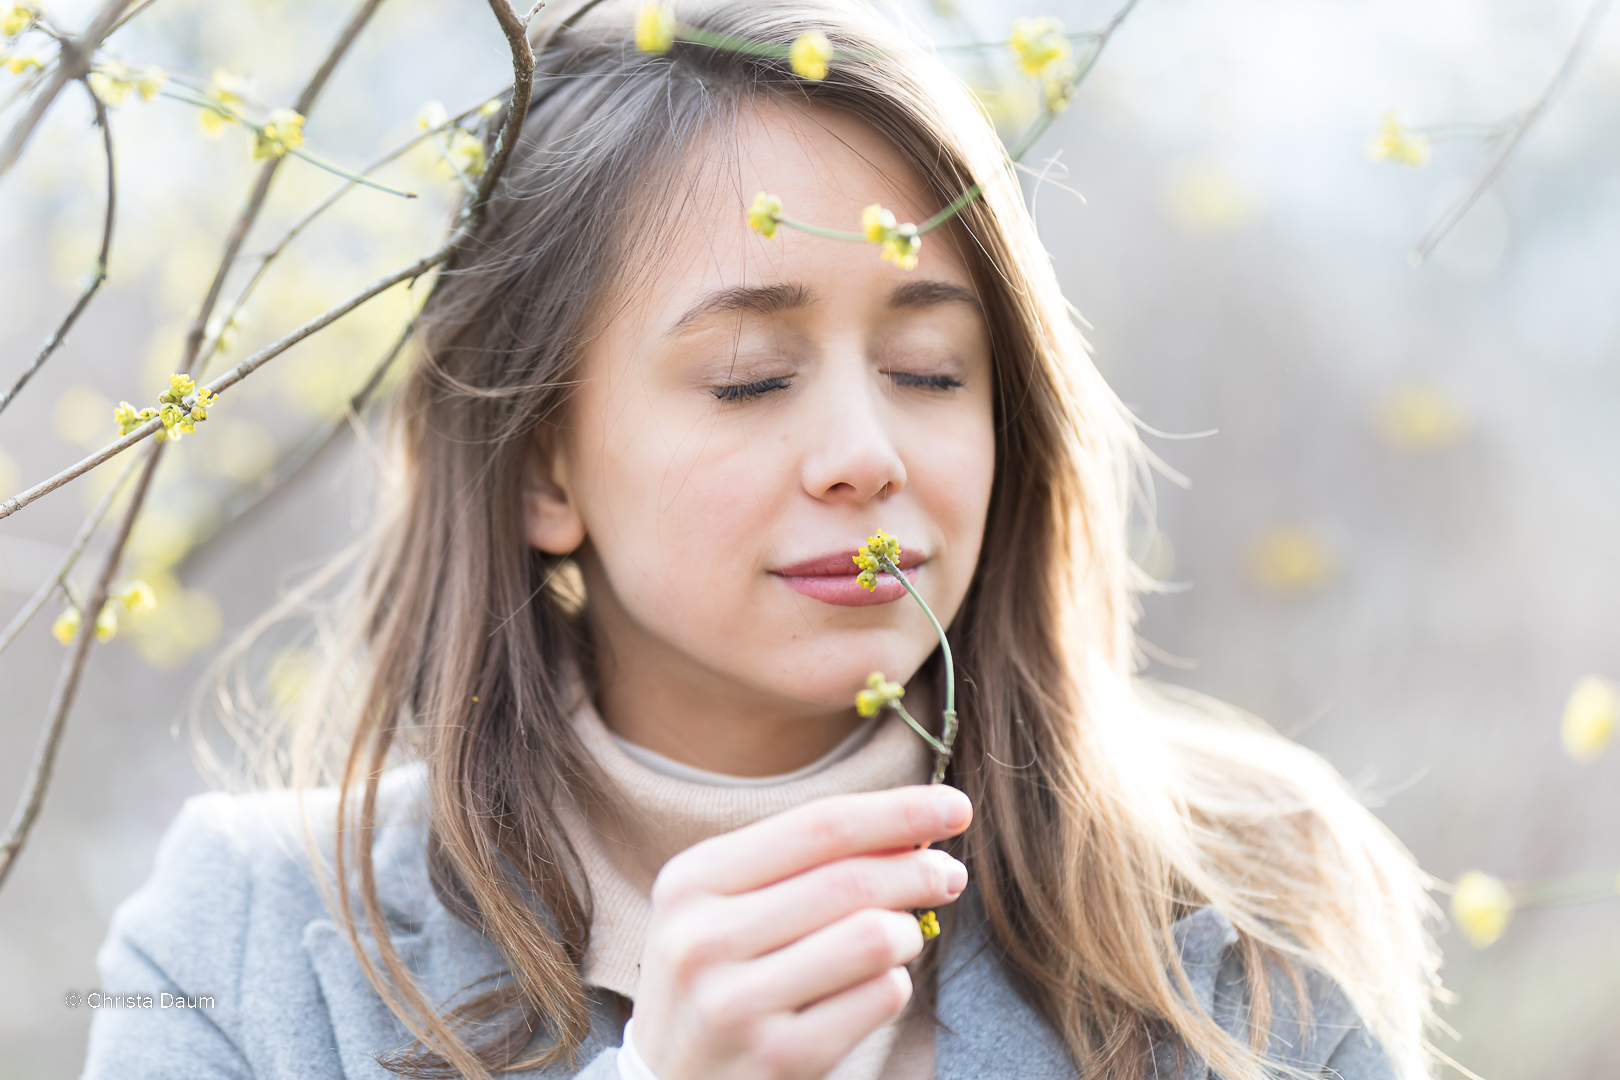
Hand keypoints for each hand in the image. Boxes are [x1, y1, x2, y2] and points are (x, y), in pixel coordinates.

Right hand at [629, 784, 971, 1079]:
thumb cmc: (718, 981)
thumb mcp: (729, 908)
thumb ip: (806, 865)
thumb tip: (915, 830)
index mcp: (692, 881)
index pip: (818, 826)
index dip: (897, 811)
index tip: (954, 805)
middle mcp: (702, 938)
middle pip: (851, 880)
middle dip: (919, 870)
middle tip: (950, 876)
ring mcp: (736, 1004)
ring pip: (874, 938)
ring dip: (908, 932)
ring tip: (902, 937)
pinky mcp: (777, 1058)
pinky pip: (878, 998)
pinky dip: (893, 986)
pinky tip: (873, 990)